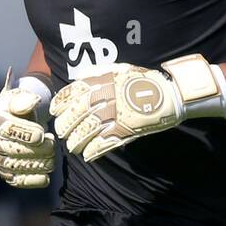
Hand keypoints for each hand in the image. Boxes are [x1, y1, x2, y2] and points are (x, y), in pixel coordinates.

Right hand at [0, 70, 55, 187]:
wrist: (14, 123)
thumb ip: (25, 99)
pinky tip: (46, 178)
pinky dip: (31, 181)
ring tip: (52, 159)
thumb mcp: (20, 99)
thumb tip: (33, 101)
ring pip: (12, 166)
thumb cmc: (18, 109)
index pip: (5, 129)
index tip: (43, 134)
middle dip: (34, 150)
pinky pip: (15, 180)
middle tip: (52, 145)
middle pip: (9, 149)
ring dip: (35, 165)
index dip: (25, 133)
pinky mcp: (3, 172)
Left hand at [51, 54, 225, 162]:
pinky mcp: (125, 130)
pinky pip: (103, 143)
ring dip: (76, 141)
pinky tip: (88, 156)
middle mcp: (106, 97)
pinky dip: (93, 151)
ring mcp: (116, 114)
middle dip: (65, 125)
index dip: (60, 103)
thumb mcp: (121, 69)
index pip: (73, 92)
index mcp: (103, 81)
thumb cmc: (145, 81)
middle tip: (61, 133)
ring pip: (87, 130)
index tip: (54, 111)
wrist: (171, 93)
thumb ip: (99, 75)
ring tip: (73, 147)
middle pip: (76, 113)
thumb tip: (79, 80)